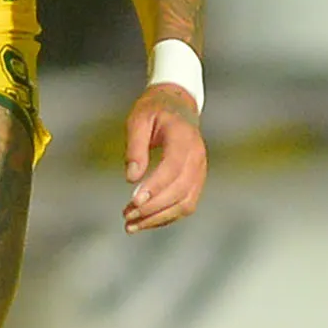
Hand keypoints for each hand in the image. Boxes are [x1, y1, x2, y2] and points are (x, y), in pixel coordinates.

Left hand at [122, 83, 205, 232]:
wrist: (178, 103)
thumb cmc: (155, 110)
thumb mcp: (138, 119)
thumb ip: (135, 147)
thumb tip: (131, 179)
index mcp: (183, 137)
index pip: (173, 167)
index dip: (155, 187)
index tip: (133, 201)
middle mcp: (197, 156)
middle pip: (180, 190)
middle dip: (153, 208)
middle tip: (126, 216)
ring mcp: (200, 169)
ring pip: (186, 203)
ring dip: (159, 218)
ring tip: (131, 224)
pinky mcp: (197, 180)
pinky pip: (186, 204)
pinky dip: (166, 216)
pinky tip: (145, 220)